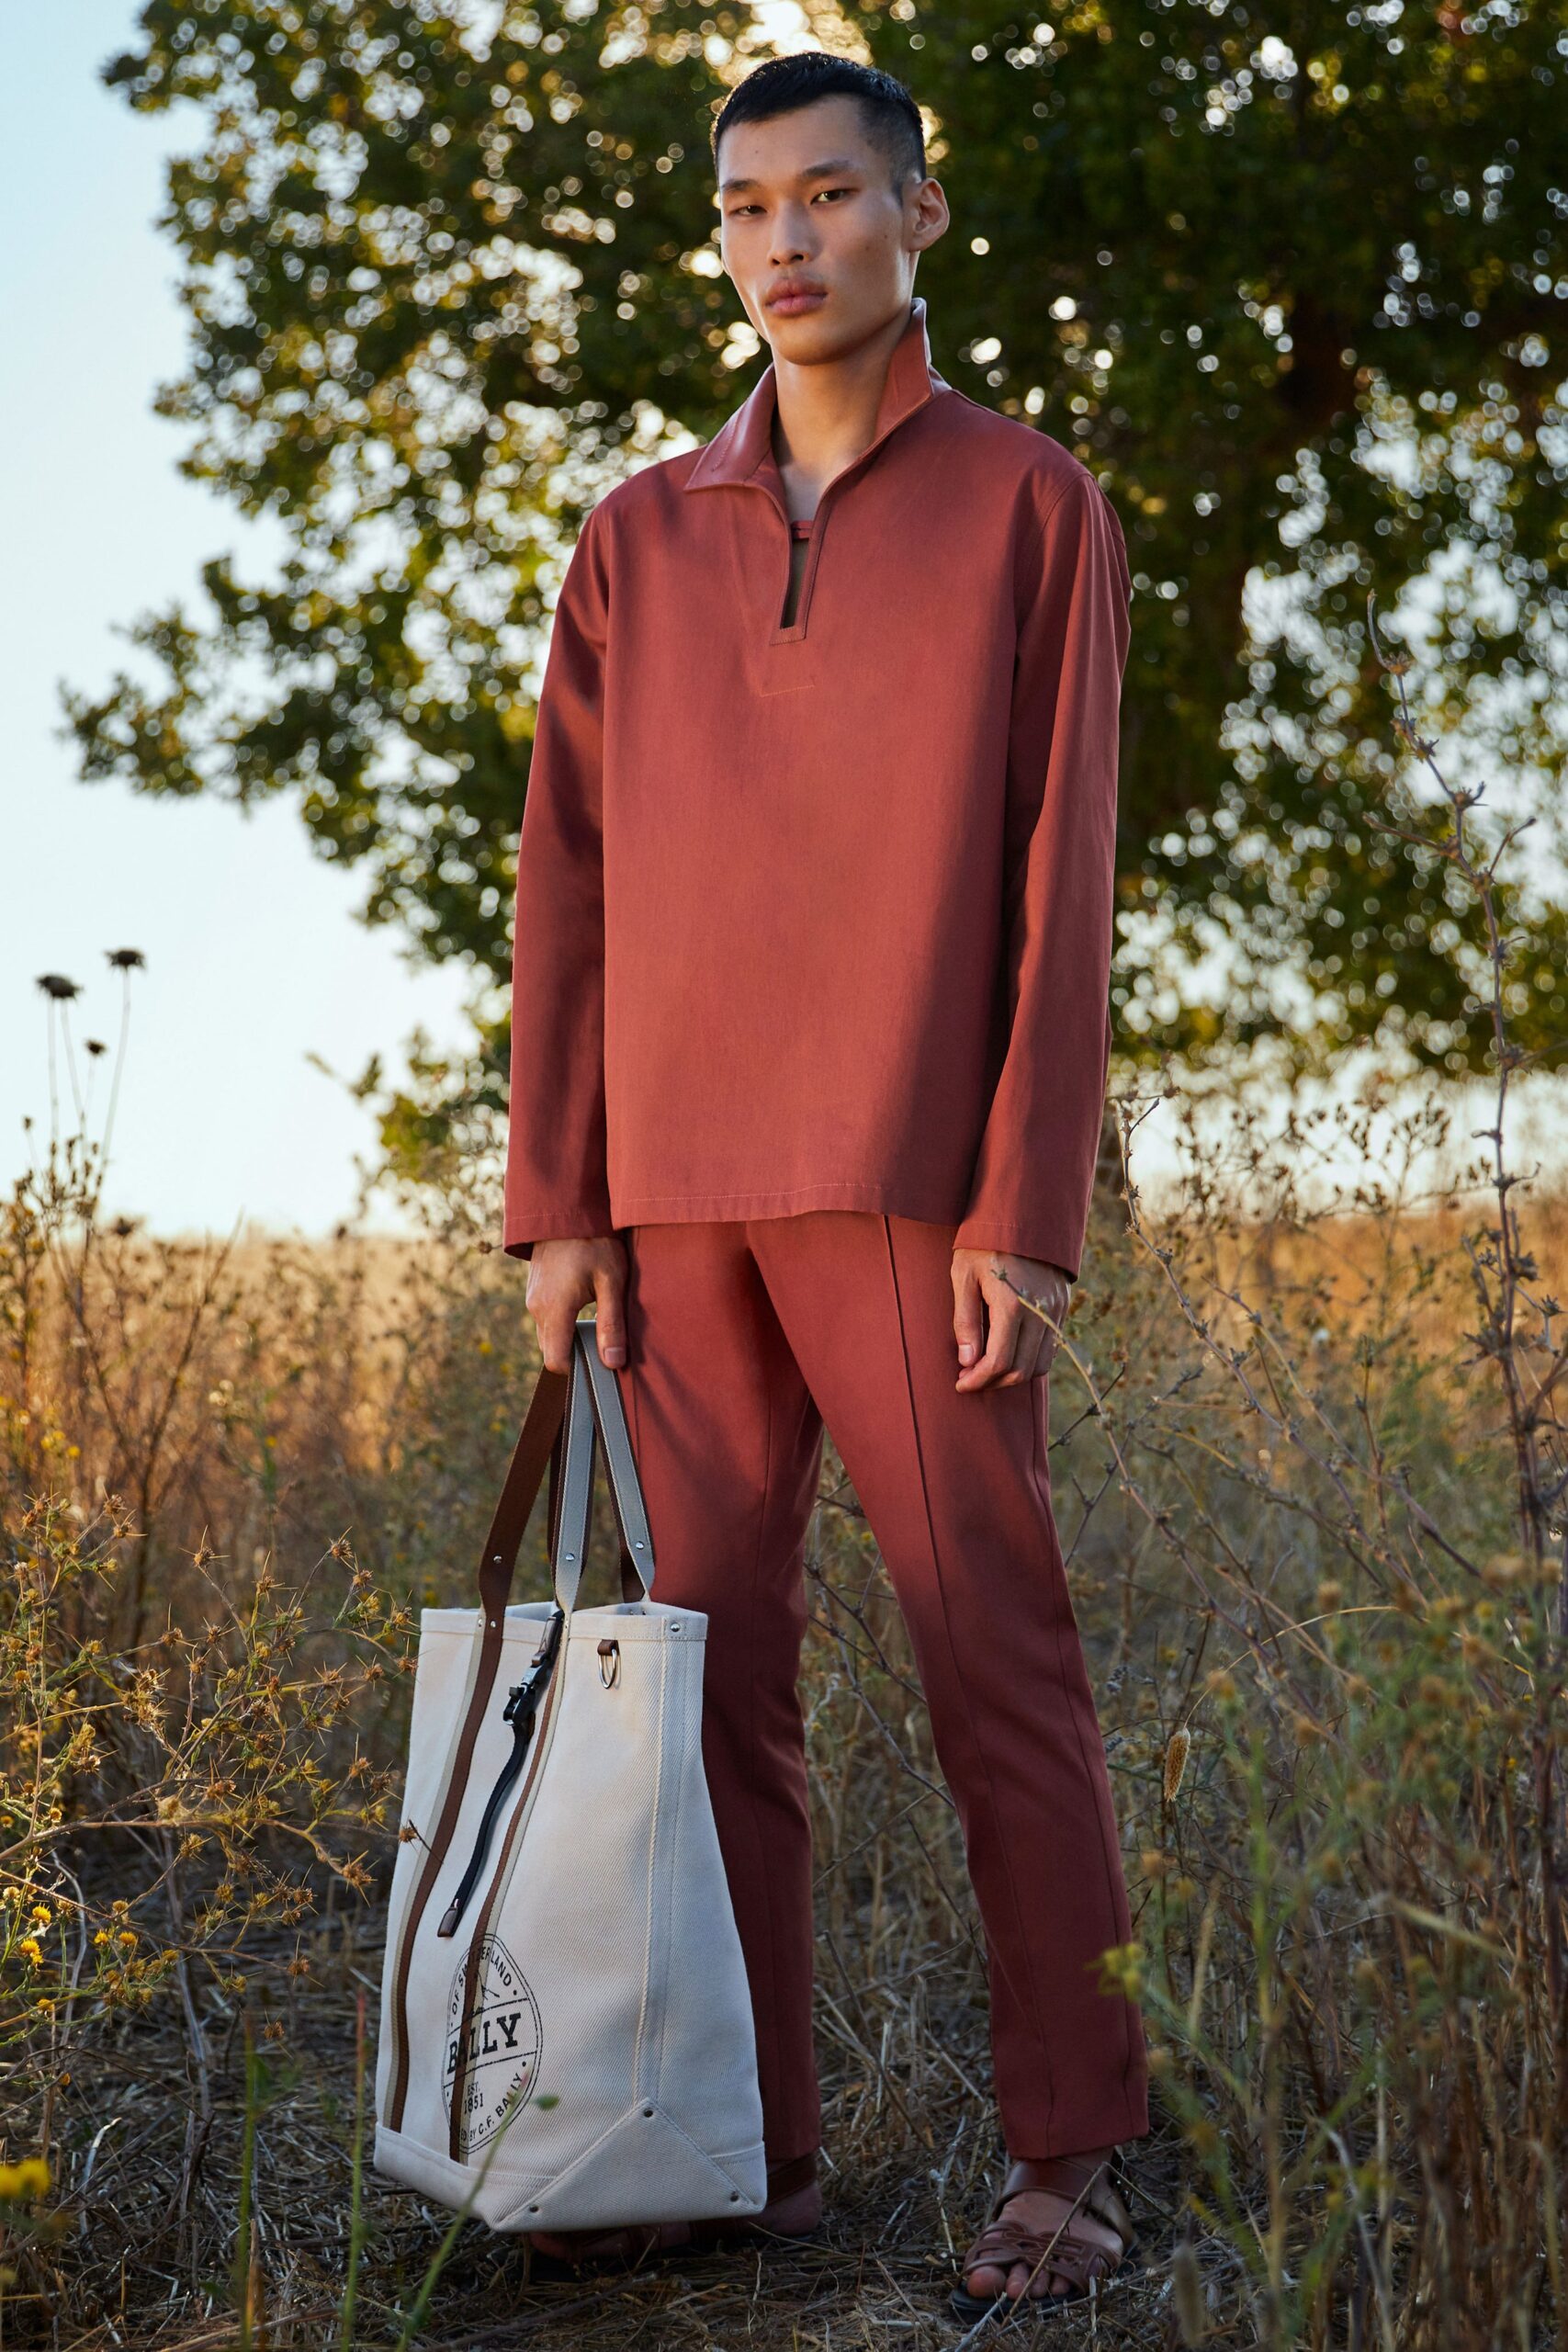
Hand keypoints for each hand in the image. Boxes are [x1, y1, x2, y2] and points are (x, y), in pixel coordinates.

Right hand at [524, 1236, 627, 1372]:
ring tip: (596, 1315)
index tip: (600, 1361)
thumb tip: (613, 1363)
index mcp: (554, 1309)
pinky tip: (584, 1302)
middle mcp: (536, 1308)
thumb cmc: (593, 1241)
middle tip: (603, 1337)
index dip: (578, 1369)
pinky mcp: (533, 1290)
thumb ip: (611, 1324)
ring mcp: (531, 1298)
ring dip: (569, 1334)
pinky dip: (562, 1320)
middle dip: (575, 1352)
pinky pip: (546, 1317)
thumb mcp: (611, 1282)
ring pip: (549, 1333)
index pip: (556, 1361)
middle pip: (552, 1349)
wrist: (567, 1208)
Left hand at [951, 1249, 1068, 1392]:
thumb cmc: (984, 1243)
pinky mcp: (1062, 1305)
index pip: (1000, 1362)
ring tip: (987, 1367)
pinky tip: (1008, 1351)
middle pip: (1022, 1369)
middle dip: (994, 1382)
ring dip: (1013, 1374)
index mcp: (1012, 1304)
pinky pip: (1050, 1346)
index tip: (961, 1383)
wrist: (1022, 1212)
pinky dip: (1029, 1358)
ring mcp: (1055, 1309)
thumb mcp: (963, 1276)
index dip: (979, 1380)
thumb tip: (968, 1362)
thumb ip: (965, 1321)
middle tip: (970, 1377)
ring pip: (1040, 1363)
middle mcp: (1040, 1311)